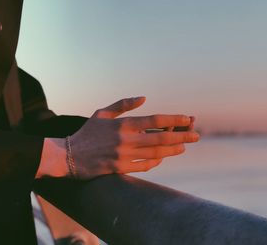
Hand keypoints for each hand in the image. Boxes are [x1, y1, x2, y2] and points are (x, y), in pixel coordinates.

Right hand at [70, 97, 199, 179]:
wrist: (70, 156)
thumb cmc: (87, 133)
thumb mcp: (102, 113)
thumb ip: (123, 105)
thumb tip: (144, 98)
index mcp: (123, 124)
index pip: (155, 120)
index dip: (174, 119)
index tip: (188, 119)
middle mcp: (126, 140)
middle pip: (161, 138)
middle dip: (182, 136)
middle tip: (196, 135)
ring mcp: (124, 156)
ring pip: (157, 153)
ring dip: (173, 150)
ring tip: (184, 146)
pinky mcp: (121, 168)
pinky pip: (145, 166)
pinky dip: (156, 161)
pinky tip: (163, 157)